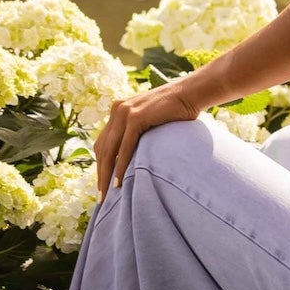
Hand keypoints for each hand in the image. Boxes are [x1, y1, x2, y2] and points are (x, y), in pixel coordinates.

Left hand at [95, 79, 204, 193]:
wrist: (190, 93)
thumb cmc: (176, 111)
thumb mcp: (150, 120)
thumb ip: (137, 132)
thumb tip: (132, 157)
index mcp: (117, 110)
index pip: (102, 142)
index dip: (100, 164)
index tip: (102, 183)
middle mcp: (117, 109)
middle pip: (102, 148)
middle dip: (100, 173)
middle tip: (101, 196)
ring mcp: (125, 112)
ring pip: (110, 149)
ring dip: (107, 173)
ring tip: (107, 193)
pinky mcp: (136, 117)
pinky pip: (125, 147)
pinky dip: (121, 165)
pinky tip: (119, 180)